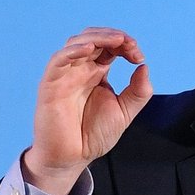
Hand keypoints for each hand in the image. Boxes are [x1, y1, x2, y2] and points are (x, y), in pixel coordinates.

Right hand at [23, 27, 152, 194]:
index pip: (109, 47)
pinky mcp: (50, 84)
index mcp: (97, 73)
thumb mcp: (125, 112)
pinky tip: (89, 49)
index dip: (124, 45)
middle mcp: (80, 70)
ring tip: (116, 40)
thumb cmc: (94, 135)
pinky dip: (73, 51)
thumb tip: (144, 67)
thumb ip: (138, 92)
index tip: (139, 57)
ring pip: (76, 43)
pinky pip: (58, 60)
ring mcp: (65, 75)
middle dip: (113, 37)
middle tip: (130, 45)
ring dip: (97, 37)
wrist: (73, 157)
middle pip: (93, 39)